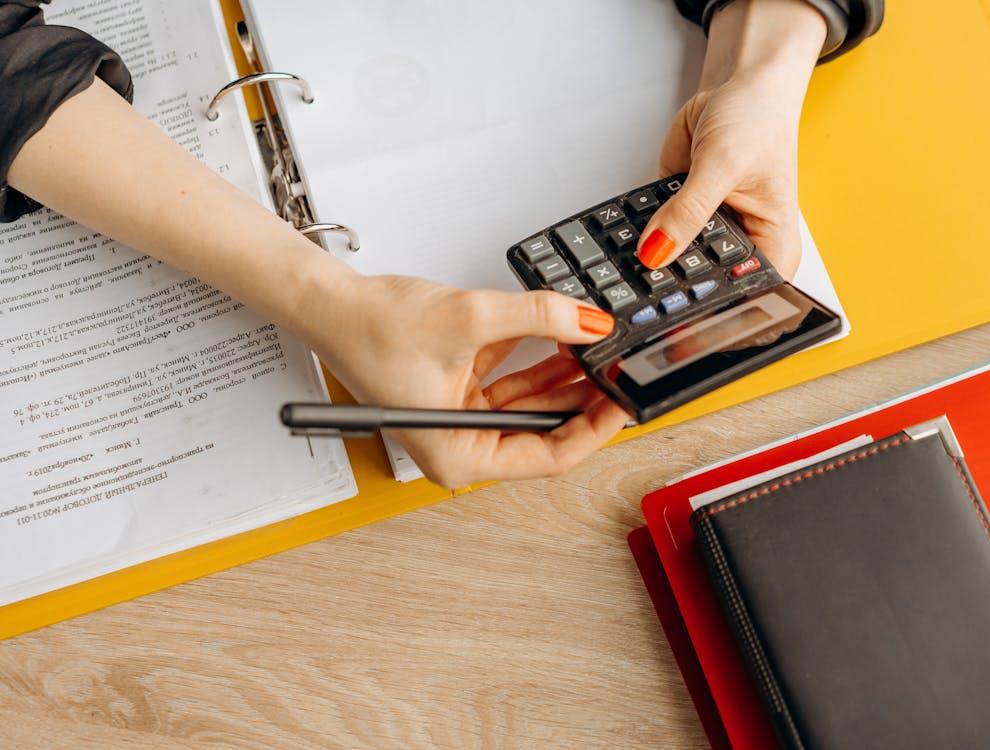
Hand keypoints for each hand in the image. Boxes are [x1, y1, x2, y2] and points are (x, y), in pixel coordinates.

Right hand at [302, 274, 628, 488]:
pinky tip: (568, 337)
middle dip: (584, 397)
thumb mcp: (469, 320)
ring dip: (566, 375)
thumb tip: (590, 321)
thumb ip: (538, 318)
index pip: (548, 457)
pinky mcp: (462, 391)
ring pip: (533, 403)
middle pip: (544, 429)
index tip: (622, 402)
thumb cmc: (371, 331)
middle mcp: (462, 445)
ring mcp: (463, 418)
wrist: (330, 304)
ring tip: (603, 348)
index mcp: (460, 456)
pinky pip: (515, 381)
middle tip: (620, 370)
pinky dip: (539, 359)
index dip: (593, 429)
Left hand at [636, 0, 826, 279]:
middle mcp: (739, 246)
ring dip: (648, 261)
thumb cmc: (757, 118)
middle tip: (642, 289)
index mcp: (772, 246)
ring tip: (626, 264)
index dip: (714, 307)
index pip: (746, 294)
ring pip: (672, 263)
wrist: (738, 85)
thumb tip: (656, 252)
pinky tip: (622, 238)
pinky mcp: (678, 216)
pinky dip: (637, 234)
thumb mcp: (723, 163)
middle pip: (704, 285)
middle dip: (672, 287)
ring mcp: (705, 232)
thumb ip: (688, 211)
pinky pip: (652, 235)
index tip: (679, 314)